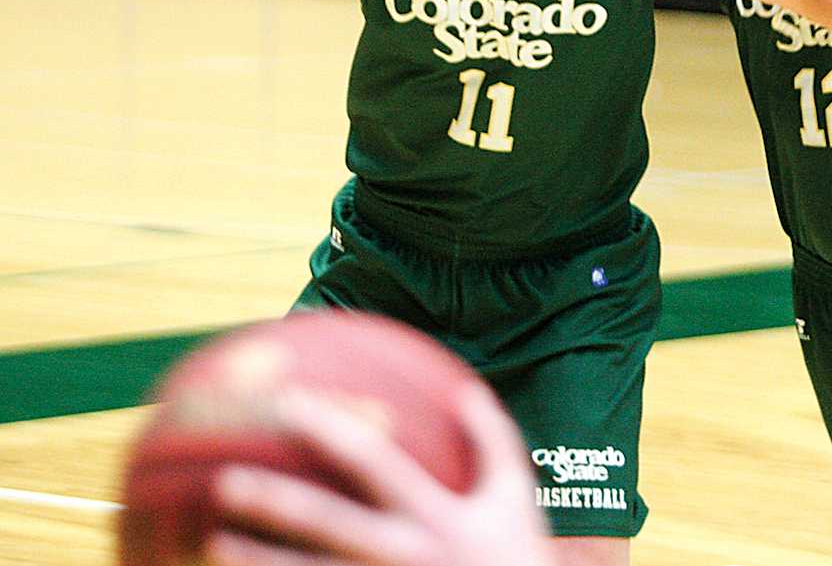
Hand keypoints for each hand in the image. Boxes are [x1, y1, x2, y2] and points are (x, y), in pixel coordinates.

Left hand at [204, 385, 553, 565]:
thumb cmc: (517, 554)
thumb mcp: (515, 494)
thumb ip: (491, 438)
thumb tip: (464, 387)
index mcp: (436, 515)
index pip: (374, 462)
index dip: (331, 428)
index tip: (289, 401)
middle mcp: (405, 554)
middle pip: (328, 524)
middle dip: (276, 501)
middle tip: (224, 480)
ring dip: (260, 561)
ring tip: (211, 543)